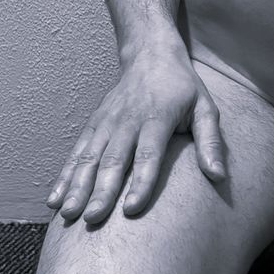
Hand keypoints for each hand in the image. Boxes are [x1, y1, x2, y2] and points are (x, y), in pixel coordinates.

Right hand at [46, 48, 224, 223]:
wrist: (150, 54)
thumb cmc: (182, 87)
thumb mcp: (205, 107)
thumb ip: (210, 142)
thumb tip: (219, 176)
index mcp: (157, 117)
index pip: (148, 154)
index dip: (141, 182)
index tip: (132, 209)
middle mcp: (128, 120)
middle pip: (114, 159)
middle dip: (102, 190)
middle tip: (93, 219)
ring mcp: (107, 122)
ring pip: (89, 157)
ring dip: (77, 186)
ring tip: (68, 214)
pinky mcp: (94, 124)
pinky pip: (77, 152)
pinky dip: (64, 176)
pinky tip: (54, 199)